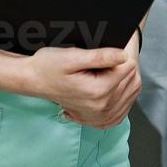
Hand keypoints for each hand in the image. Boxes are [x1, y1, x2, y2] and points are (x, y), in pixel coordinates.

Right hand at [25, 36, 140, 128]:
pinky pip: (124, 108)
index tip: (109, 48)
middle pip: (132, 80)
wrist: (34, 80)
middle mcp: (101, 107)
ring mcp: (100, 115)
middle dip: (126, 65)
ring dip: (128, 78)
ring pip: (132, 93)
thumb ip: (99, 56)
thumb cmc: (48, 66)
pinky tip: (117, 85)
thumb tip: (123, 55)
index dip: (121, 53)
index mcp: (97, 92)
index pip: (128, 68)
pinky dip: (125, 95)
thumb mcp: (72, 56)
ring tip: (111, 68)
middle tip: (109, 55)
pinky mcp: (99, 118)